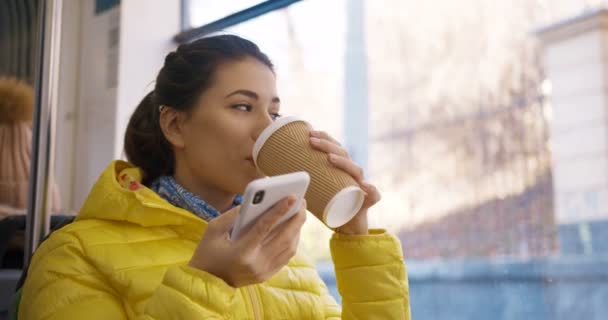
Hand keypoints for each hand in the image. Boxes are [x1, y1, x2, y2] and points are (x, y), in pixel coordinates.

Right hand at [188, 196, 306, 286]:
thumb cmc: (207, 252)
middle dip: (296, 218)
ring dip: (297, 229)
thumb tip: (254, 201)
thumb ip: (233, 214)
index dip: (279, 210)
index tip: (292, 197)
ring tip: (300, 213)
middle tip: (302, 202)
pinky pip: (286, 257)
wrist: (206, 281)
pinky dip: (293, 241)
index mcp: (241, 252)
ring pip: (289, 248)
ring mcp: (263, 272)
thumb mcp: (213, 229)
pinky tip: (294, 229)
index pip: (265, 227)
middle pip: (284, 238)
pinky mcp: (267, 276)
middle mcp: (256, 263)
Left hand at [309, 130, 381, 234]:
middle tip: (311, 141)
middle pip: (343, 154)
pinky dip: (371, 190)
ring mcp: (361, 185)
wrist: (347, 224)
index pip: (335, 147)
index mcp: (341, 167)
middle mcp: (352, 173)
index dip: (324, 138)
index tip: (309, 133)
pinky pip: (373, 194)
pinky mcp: (367, 201)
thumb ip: (299, 181)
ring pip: (356, 170)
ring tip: (330, 158)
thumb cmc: (328, 205)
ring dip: (344, 163)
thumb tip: (273, 171)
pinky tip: (365, 187)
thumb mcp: (313, 190)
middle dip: (327, 145)